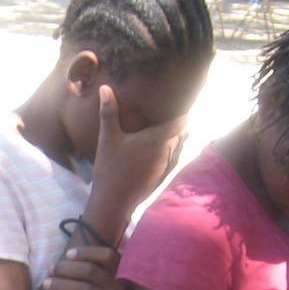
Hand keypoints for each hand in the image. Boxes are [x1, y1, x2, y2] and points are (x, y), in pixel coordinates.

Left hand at [43, 244, 123, 289]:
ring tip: (46, 284)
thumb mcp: (112, 277)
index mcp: (120, 271)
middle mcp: (118, 285)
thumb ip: (99, 265)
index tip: (68, 254)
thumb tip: (69, 252)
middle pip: (90, 271)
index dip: (87, 252)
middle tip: (50, 269)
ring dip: (62, 285)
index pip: (106, 255)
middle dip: (66, 268)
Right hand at [85, 85, 187, 239]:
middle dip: (179, 122)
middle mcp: (167, 151)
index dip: (182, 111)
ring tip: (171, 126)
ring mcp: (167, 165)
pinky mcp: (164, 176)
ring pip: (181, 145)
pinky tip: (165, 147)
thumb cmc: (110, 169)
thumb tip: (105, 87)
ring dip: (178, 136)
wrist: (114, 202)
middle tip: (172, 111)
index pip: (181, 120)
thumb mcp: (107, 138)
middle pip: (183, 132)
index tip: (178, 102)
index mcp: (157, 139)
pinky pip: (175, 158)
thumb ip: (109, 112)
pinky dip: (174, 150)